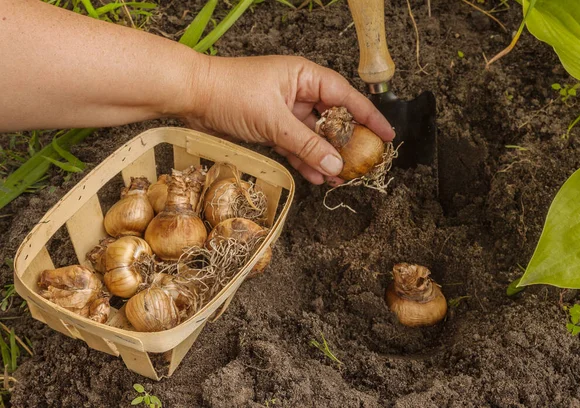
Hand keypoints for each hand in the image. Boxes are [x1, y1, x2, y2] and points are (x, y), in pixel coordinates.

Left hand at [183, 55, 394, 184]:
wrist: (191, 97)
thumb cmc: (231, 93)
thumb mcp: (274, 121)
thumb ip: (307, 144)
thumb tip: (336, 164)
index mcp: (304, 77)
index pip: (345, 97)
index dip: (368, 117)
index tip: (387, 135)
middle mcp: (297, 92)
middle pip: (331, 119)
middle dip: (345, 143)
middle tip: (363, 164)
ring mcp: (284, 111)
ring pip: (313, 136)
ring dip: (325, 157)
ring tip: (341, 178)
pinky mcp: (270, 127)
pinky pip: (294, 145)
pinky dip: (304, 160)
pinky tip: (317, 176)